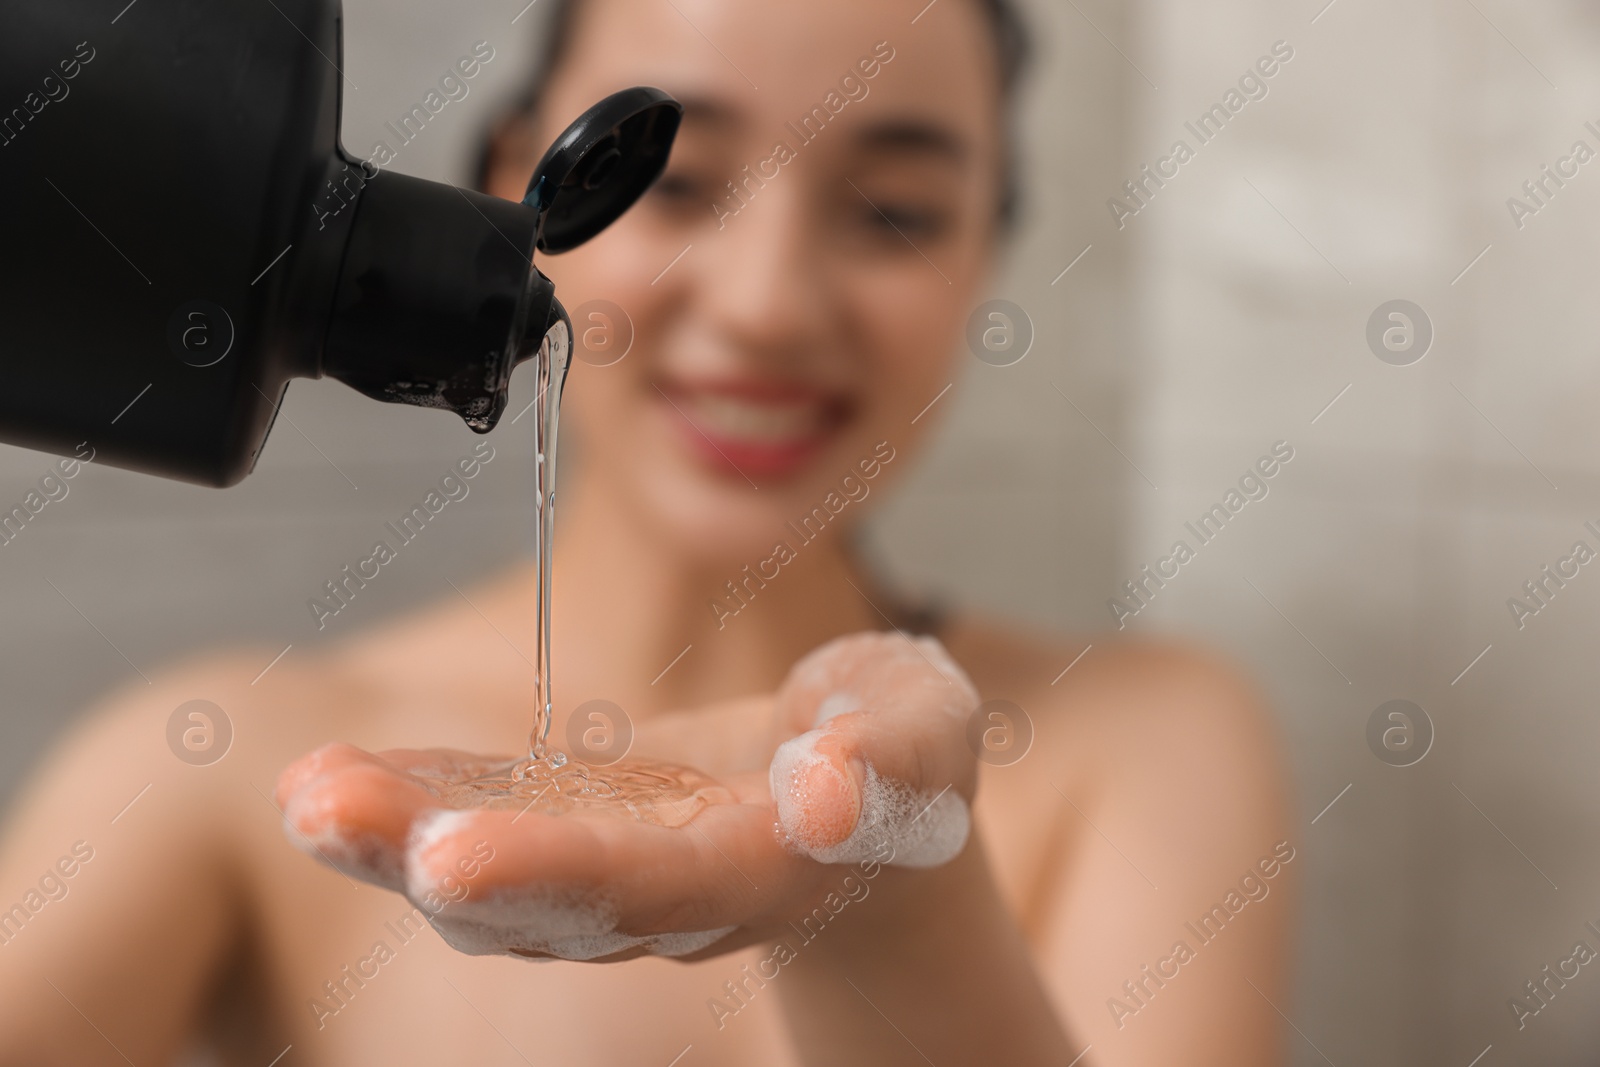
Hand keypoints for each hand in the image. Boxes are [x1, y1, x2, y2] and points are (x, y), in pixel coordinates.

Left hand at [274, 632, 979, 962]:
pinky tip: (324, 779)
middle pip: (548, 899)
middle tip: (327, 812)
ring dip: (390, 839)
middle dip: (435, 861)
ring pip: (492, 875)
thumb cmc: (895, 750)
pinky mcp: (564, 823)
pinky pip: (478, 820)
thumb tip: (826, 790)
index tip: (447, 857)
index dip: (558, 870)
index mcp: (762, 870)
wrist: (852, 794)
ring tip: (305, 791)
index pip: (659, 882)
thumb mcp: (923, 725)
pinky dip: (404, 804)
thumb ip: (889, 757)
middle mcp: (668, 896)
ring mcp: (604, 868)